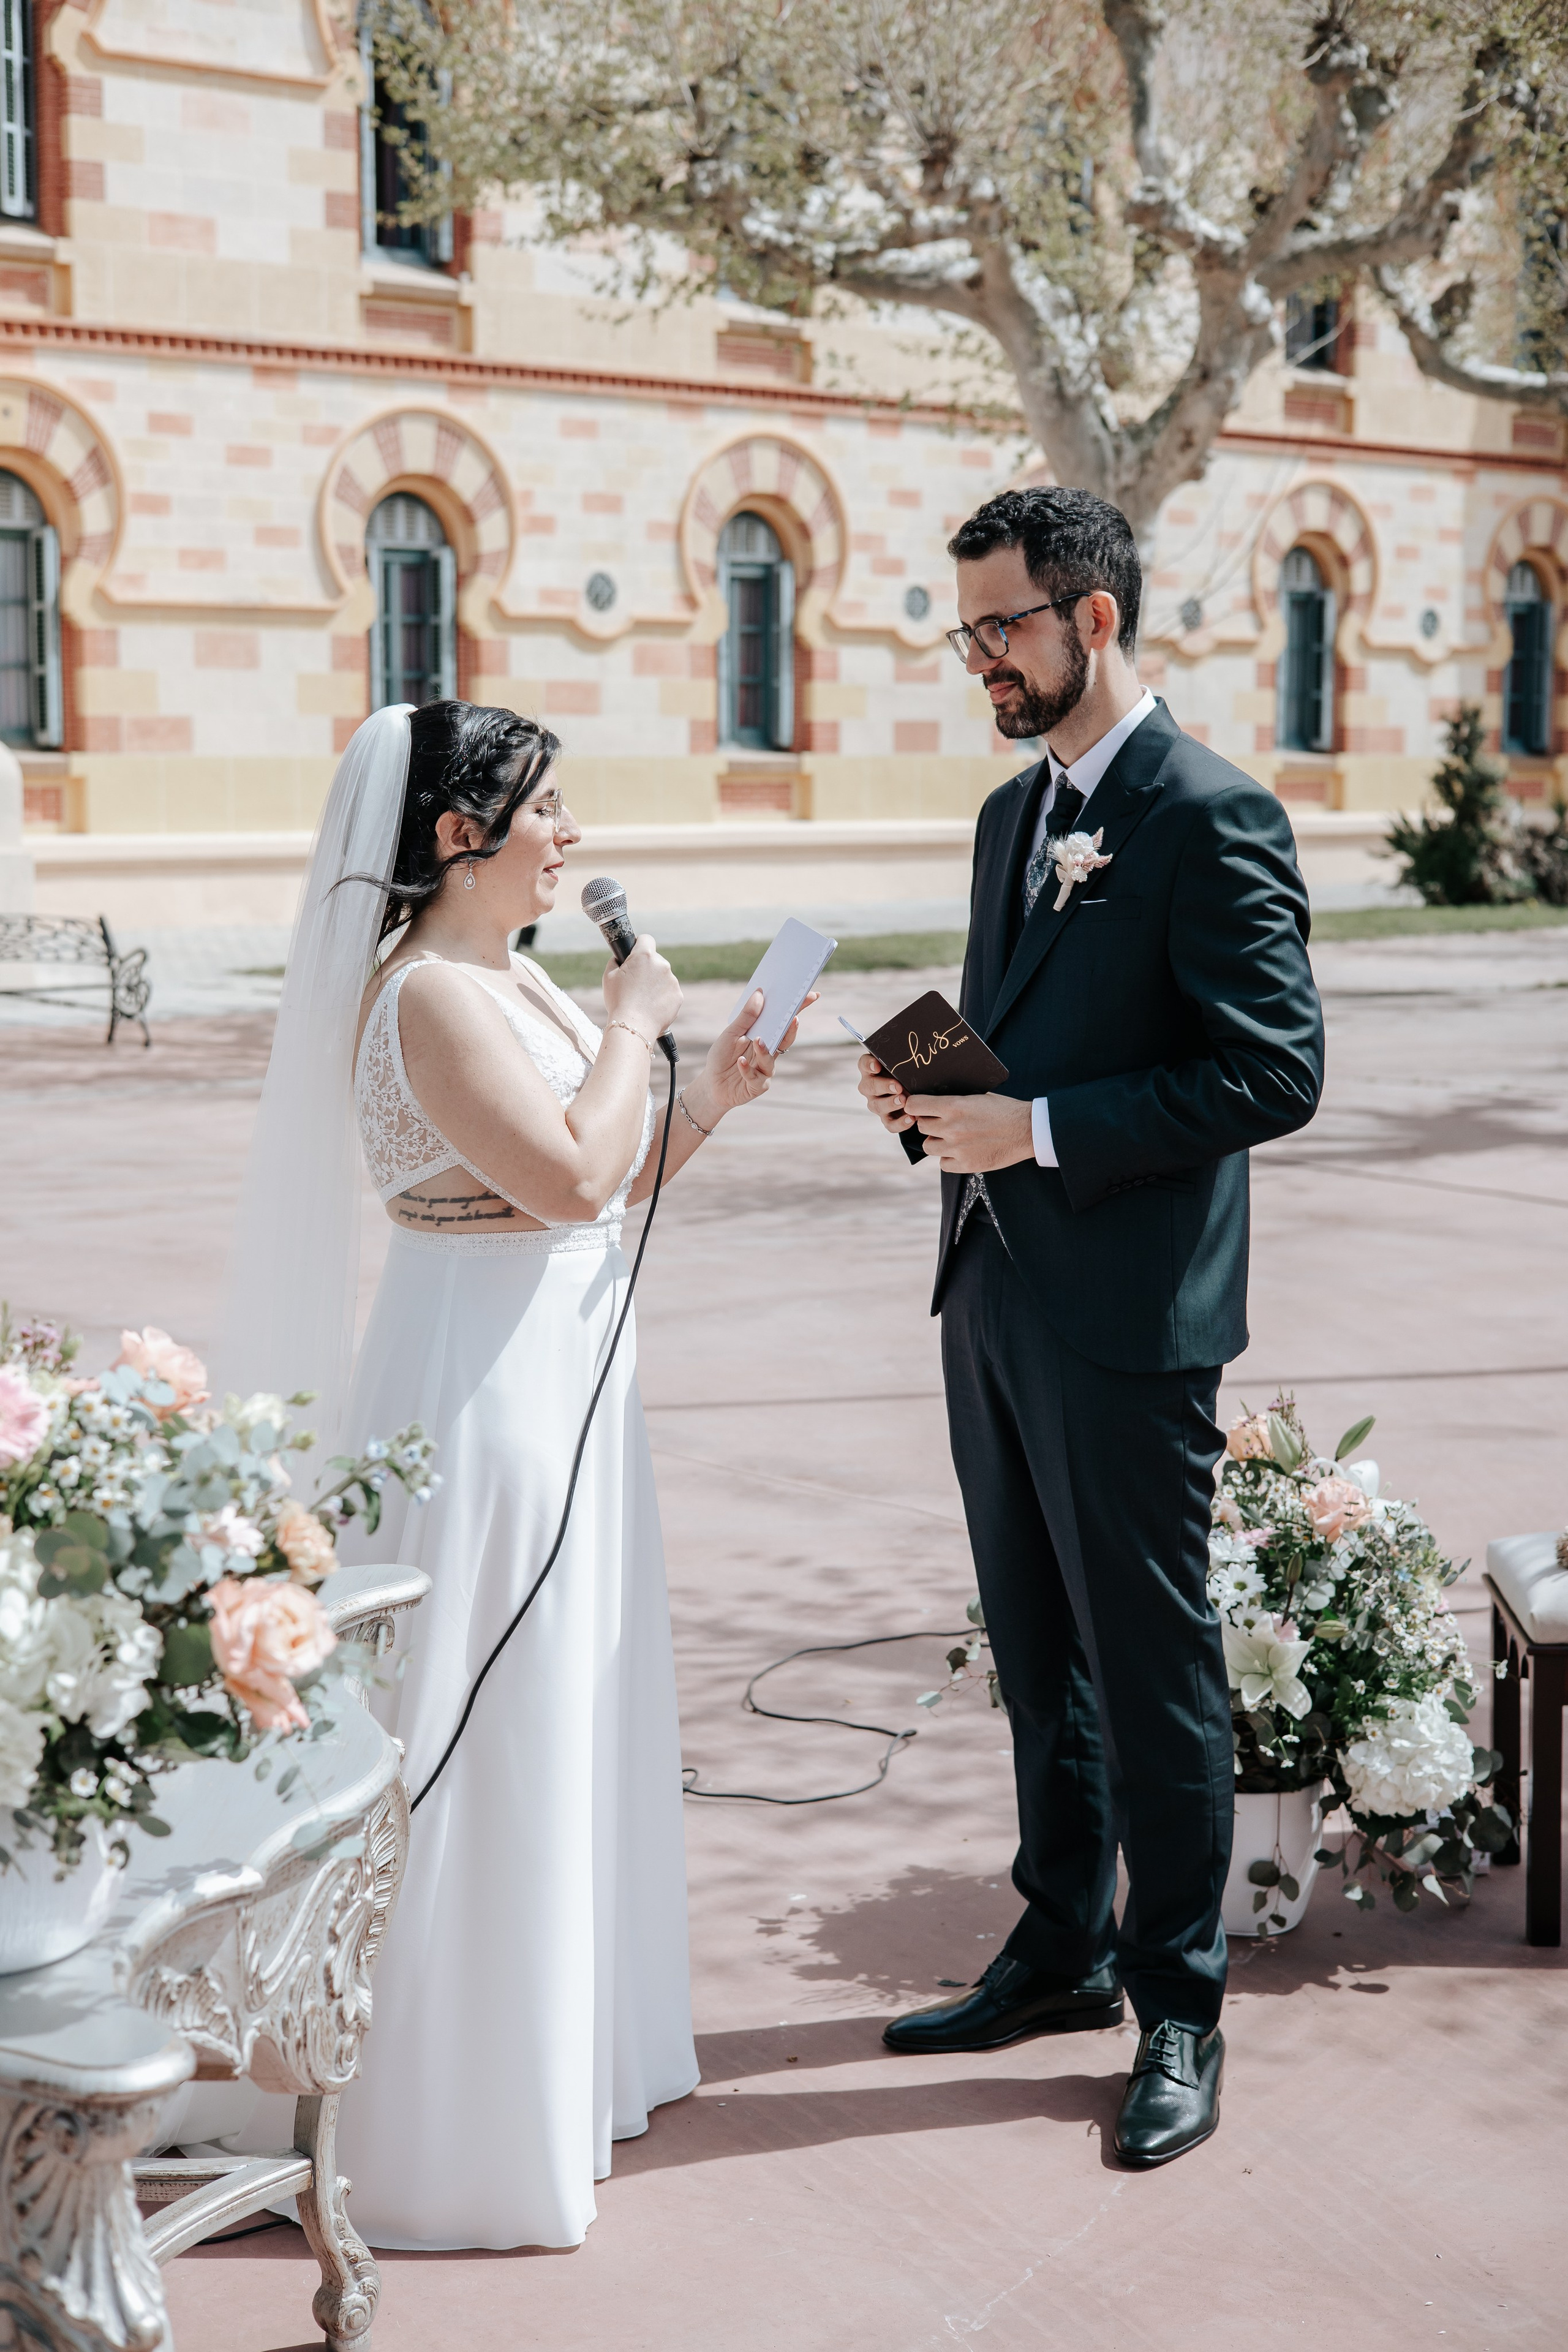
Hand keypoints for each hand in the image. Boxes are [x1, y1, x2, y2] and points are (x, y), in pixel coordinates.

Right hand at [601, 934, 681, 1042]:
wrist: (633, 1026)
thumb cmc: (618, 1001)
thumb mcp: (608, 976)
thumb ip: (615, 961)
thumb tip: (620, 958)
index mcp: (644, 956)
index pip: (646, 939)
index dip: (640, 945)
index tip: (636, 953)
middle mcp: (662, 964)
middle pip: (655, 960)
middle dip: (647, 968)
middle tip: (635, 984)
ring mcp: (672, 980)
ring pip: (663, 977)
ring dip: (655, 983)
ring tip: (642, 999)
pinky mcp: (678, 995)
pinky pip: (669, 992)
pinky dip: (662, 997)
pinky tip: (651, 1006)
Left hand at [687, 989, 817, 1123]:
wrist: (711, 1083)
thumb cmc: (722, 1056)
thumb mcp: (731, 1033)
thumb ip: (746, 1017)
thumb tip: (759, 994)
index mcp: (764, 1036)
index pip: (783, 1021)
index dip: (798, 1008)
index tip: (811, 995)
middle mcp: (769, 1052)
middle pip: (785, 1039)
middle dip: (792, 1028)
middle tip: (794, 1017)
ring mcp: (765, 1069)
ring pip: (771, 1060)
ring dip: (764, 1051)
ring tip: (757, 1041)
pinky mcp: (758, 1085)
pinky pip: (755, 1077)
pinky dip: (747, 1069)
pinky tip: (740, 1062)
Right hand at [857, 1051, 913, 1133]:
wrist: (916, 1089)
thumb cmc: (908, 1071)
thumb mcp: (906, 1063)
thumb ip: (905, 1057)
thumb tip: (921, 1048)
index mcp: (871, 1069)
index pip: (864, 1064)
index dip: (868, 1065)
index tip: (877, 1066)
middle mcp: (870, 1087)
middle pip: (869, 1086)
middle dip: (883, 1087)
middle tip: (898, 1087)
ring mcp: (877, 1103)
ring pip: (877, 1106)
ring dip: (890, 1104)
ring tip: (904, 1101)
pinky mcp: (887, 1118)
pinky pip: (889, 1124)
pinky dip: (900, 1123)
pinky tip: (912, 1118)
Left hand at [902, 1091, 1034, 1173]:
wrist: (1027, 1130)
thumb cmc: (1004, 1110)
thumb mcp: (977, 1096)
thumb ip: (954, 1100)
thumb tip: (933, 1100)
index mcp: (954, 1106)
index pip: (914, 1105)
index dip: (913, 1106)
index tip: (918, 1107)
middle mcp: (951, 1127)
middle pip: (921, 1126)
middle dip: (929, 1123)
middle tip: (942, 1122)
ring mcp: (957, 1148)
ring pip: (928, 1146)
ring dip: (936, 1142)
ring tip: (952, 1138)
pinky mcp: (966, 1165)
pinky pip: (943, 1164)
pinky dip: (948, 1159)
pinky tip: (960, 1151)